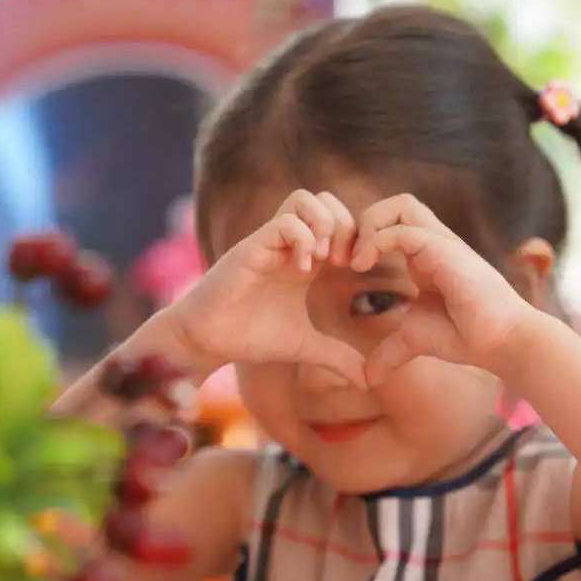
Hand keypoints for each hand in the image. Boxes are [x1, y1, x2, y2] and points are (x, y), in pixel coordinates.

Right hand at [169, 189, 366, 387]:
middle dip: (347, 227)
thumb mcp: (307, 346)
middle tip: (345, 264)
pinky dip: (302, 239)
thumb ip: (339, 357)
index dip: (359, 238)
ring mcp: (271, 241)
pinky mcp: (253, 246)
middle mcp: (291, 244)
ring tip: (325, 261)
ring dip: (325, 226)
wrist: (209, 339)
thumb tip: (370, 380)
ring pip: (307, 199)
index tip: (359, 271)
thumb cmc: (253, 336)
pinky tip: (303, 269)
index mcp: (307, 258)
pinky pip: (285, 221)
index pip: (341, 220)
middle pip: (328, 201)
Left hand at [349, 194, 533, 384]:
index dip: (363, 237)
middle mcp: (433, 243)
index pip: (391, 222)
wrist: (502, 342)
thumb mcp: (413, 339)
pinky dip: (376, 242)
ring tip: (354, 260)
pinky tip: (361, 267)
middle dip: (363, 222)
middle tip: (344, 257)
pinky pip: (404, 230)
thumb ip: (388, 351)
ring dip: (369, 225)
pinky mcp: (445, 251)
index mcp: (425, 256)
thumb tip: (368, 378)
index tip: (343, 267)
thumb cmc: (466, 337)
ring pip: (401, 205)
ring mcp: (441, 243)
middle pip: (396, 204)